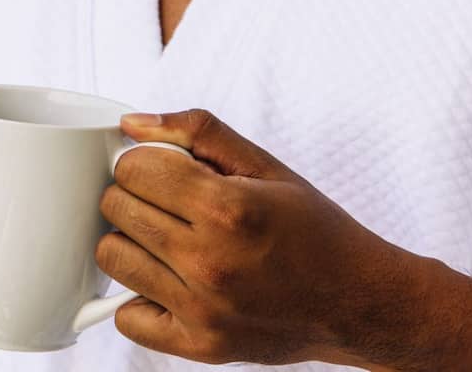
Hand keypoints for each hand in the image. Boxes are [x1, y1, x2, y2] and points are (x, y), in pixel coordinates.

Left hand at [97, 108, 416, 366]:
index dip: (144, 162)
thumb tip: (131, 124)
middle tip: (171, 206)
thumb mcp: (266, 167)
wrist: (360, 303)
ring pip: (111, 257)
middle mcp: (211, 262)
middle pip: (115, 207)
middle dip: (135, 197)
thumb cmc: (313, 230)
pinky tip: (172, 285)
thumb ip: (197, 132)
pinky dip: (140, 300)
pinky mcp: (200, 346)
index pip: (132, 168)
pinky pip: (125, 317)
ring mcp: (203, 309)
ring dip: (133, 244)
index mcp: (229, 209)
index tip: (166, 172)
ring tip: (171, 242)